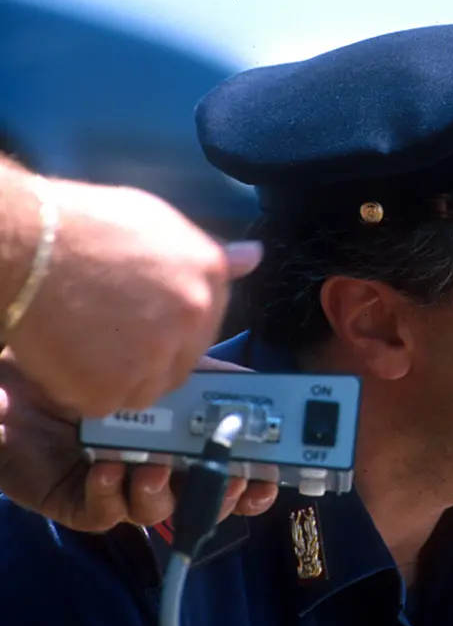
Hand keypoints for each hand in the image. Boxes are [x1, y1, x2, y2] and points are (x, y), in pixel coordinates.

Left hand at [0, 351, 277, 531]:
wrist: (20, 377)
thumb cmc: (92, 368)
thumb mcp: (166, 366)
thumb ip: (215, 378)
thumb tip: (264, 385)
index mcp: (186, 443)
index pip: (232, 475)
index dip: (256, 484)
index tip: (269, 478)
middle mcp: (159, 470)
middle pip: (204, 504)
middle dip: (221, 497)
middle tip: (226, 479)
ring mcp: (121, 490)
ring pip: (156, 513)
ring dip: (161, 494)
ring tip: (153, 468)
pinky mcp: (81, 503)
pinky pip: (104, 514)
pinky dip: (111, 495)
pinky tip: (108, 469)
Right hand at [4, 178, 262, 416]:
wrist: (25, 246)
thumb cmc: (83, 226)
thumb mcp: (156, 222)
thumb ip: (207, 251)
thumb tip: (255, 257)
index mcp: (209, 276)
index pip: (207, 322)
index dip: (172, 326)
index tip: (142, 320)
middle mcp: (194, 318)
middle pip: (183, 361)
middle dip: (152, 357)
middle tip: (108, 334)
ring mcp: (156, 356)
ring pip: (149, 388)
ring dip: (122, 378)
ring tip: (85, 343)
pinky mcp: (114, 388)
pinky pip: (109, 404)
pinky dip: (87, 391)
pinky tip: (69, 357)